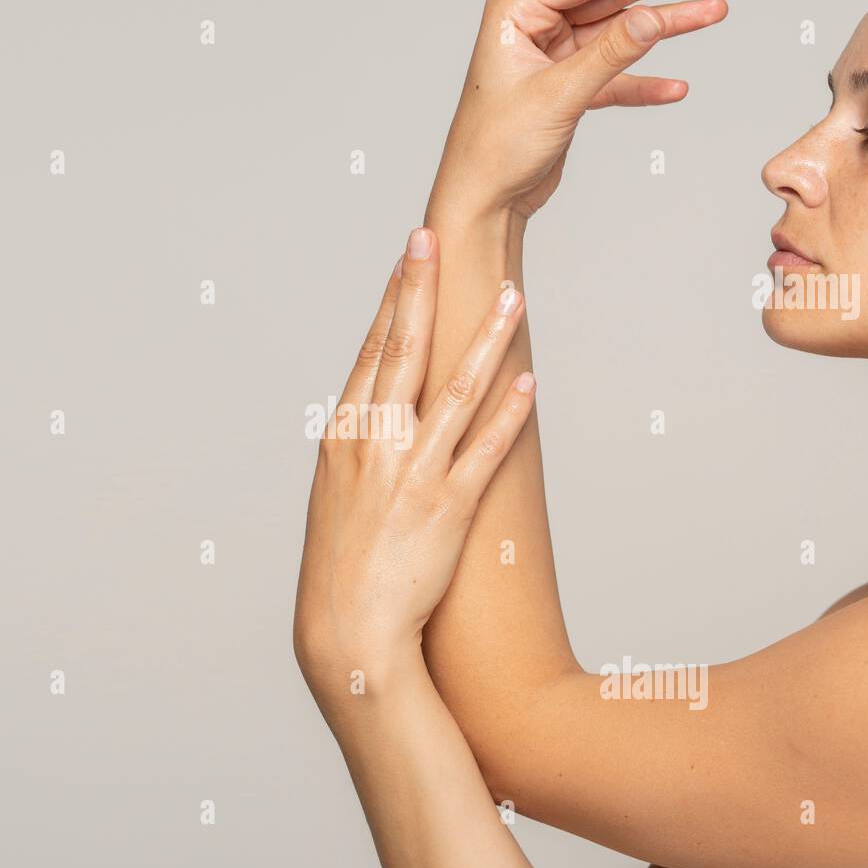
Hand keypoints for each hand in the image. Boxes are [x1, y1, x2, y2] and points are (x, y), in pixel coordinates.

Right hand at [293, 226, 533, 701]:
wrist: (347, 632)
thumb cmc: (341, 566)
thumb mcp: (336, 495)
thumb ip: (359, 447)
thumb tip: (378, 408)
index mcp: (343, 436)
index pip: (372, 352)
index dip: (392, 299)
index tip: (407, 255)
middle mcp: (373, 445)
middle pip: (402, 351)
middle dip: (421, 288)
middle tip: (434, 236)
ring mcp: (411, 474)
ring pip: (452, 390)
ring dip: (485, 338)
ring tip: (512, 296)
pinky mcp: (447, 507)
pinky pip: (484, 450)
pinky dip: (510, 412)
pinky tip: (531, 380)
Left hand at [431, 0, 728, 220]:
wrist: (481, 201)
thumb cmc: (493, 148)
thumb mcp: (558, 95)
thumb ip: (609, 54)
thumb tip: (653, 17)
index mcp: (516, 11)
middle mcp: (533, 26)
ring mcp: (551, 56)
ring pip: (619, 32)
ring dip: (665, 27)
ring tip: (713, 10)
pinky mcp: (565, 88)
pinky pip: (614, 76)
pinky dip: (643, 82)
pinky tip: (675, 86)